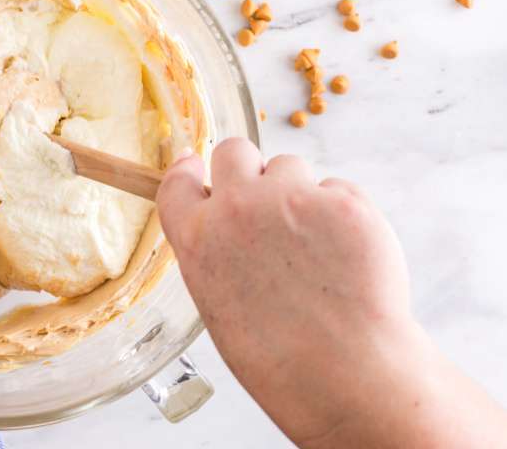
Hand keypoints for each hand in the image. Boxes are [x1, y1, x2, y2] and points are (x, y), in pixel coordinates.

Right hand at [157, 138, 506, 447]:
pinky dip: (342, 214)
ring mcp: (291, 198)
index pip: (179, 180)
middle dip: (249, 169)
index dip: (190, 170)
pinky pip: (338, 189)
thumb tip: (229, 223)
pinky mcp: (343, 201)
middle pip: (234, 150)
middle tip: (268, 201)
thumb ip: (216, 250)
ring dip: (299, 193)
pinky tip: (346, 256)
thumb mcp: (218, 301)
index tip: (196, 165)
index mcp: (197, 237)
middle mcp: (236, 207)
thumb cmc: (278, 356)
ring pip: (291, 167)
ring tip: (315, 248)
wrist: (344, 375)